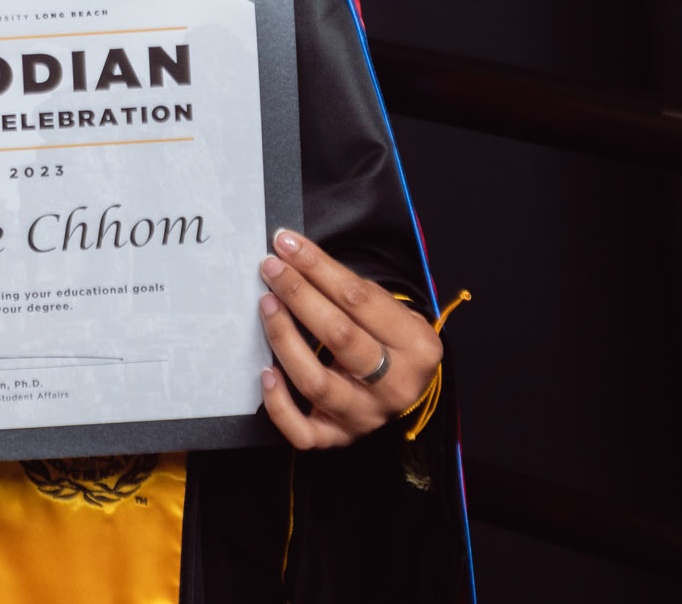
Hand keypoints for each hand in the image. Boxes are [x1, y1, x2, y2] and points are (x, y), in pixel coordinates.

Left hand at [255, 228, 441, 448]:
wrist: (405, 387)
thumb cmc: (389, 338)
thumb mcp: (389, 310)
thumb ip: (350, 290)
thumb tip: (294, 257)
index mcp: (416, 345)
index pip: (360, 300)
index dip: (319, 267)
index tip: (287, 244)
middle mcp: (395, 386)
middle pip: (340, 337)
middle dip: (300, 295)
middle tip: (272, 268)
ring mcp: (366, 416)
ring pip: (317, 383)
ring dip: (285, 339)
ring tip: (266, 305)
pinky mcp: (340, 438)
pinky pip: (304, 433)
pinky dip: (279, 405)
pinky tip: (266, 372)